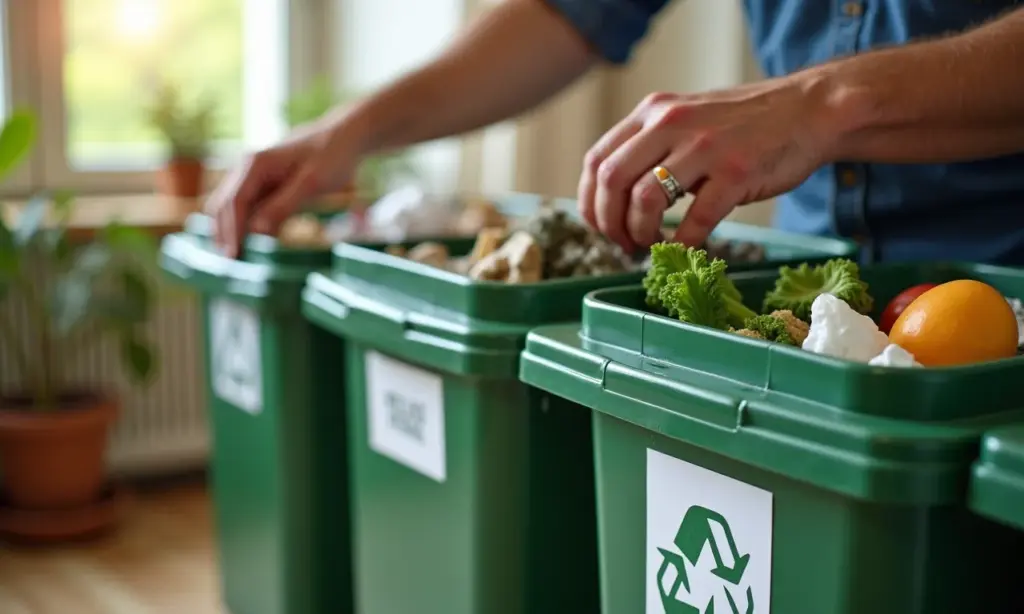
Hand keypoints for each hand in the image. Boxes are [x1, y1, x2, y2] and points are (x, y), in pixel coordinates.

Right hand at [206, 119, 360, 257]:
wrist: (345, 137)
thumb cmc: (331, 156)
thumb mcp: (311, 183)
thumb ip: (283, 206)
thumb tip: (256, 230)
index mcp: (255, 164)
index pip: (233, 203)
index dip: (231, 231)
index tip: (233, 256)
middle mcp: (248, 167)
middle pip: (224, 205)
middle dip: (225, 233)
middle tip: (231, 263)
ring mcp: (254, 174)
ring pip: (233, 206)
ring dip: (232, 229)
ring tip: (238, 257)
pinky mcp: (265, 182)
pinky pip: (249, 206)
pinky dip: (247, 223)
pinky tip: (253, 242)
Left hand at [577, 74, 838, 250]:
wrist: (809, 110)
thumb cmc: (746, 124)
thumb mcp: (687, 119)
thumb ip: (652, 146)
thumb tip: (617, 199)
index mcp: (653, 112)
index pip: (596, 160)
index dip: (590, 202)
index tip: (601, 226)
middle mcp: (671, 123)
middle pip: (611, 181)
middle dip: (609, 223)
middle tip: (623, 243)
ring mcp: (703, 146)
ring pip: (645, 199)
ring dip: (641, 233)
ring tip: (651, 245)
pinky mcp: (735, 172)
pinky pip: (695, 220)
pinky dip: (683, 243)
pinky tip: (686, 249)